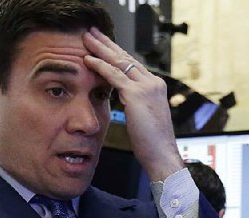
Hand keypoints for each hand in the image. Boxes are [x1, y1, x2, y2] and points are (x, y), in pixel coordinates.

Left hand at [82, 27, 183, 181]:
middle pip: (126, 57)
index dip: (115, 54)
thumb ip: (133, 103)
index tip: (102, 45)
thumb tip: (122, 98)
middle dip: (107, 44)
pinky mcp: (137, 95)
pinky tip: (87, 59)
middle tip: (91, 33)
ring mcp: (147, 86)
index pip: (132, 64)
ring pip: (119, 61)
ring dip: (101, 49)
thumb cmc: (151, 143)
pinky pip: (114, 76)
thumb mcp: (142, 117)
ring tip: (86, 38)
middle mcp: (153, 82)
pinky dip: (99, 66)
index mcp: (155, 86)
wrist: (162, 154)